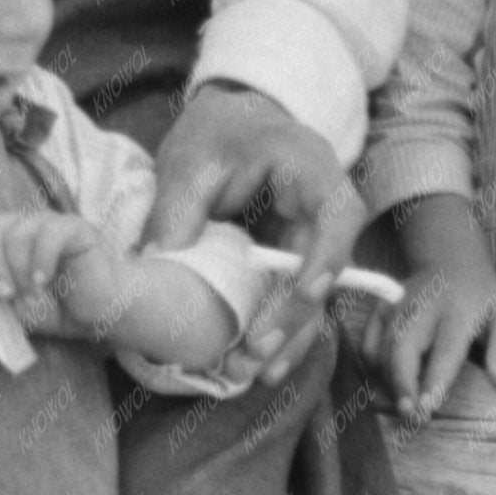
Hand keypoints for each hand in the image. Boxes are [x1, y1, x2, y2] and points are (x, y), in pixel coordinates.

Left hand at [0, 178, 123, 339]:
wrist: (98, 313)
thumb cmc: (56, 307)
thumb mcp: (13, 304)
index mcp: (5, 240)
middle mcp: (23, 225)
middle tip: (5, 294)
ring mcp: (48, 222)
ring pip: (16, 236)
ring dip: (19, 270)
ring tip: (34, 292)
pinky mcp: (73, 227)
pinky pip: (47, 236)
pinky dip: (42, 261)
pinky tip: (46, 280)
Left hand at [147, 82, 361, 382]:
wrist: (232, 123)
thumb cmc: (218, 132)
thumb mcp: (191, 159)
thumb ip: (178, 207)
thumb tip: (157, 261)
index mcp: (313, 171)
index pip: (338, 218)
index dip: (326, 258)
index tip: (306, 293)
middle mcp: (326, 211)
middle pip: (327, 269)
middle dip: (293, 316)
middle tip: (255, 353)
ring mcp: (313, 241)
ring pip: (313, 296)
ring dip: (285, 335)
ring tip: (249, 371)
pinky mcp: (294, 263)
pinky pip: (293, 301)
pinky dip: (276, 331)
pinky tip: (256, 365)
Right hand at [375, 200, 495, 421]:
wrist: (453, 261)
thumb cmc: (483, 299)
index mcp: (459, 310)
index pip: (445, 349)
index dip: (435, 381)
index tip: (429, 410)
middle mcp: (424, 306)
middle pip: (403, 347)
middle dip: (403, 384)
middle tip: (409, 416)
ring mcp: (398, 306)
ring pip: (384, 349)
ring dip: (389, 382)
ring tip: (404, 408)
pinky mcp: (381, 310)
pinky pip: (369, 344)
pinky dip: (373, 368)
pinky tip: (388, 386)